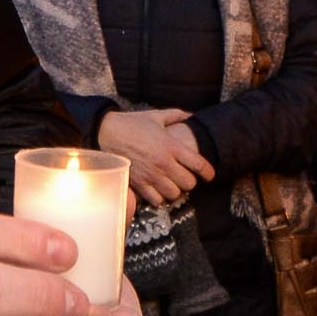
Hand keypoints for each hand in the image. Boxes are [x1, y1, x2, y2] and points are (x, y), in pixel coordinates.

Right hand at [99, 108, 216, 205]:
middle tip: (184, 176)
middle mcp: (163, 162)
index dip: (209, 172)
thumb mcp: (156, 116)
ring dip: (175, 190)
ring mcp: (151, 175)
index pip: (199, 164)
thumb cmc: (132, 123)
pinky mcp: (138, 184)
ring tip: (170, 184)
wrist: (106, 132)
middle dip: (189, 181)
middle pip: (189, 183)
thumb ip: (176, 115)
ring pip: (174, 194)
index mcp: (171, 145)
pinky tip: (157, 190)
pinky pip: (156, 200)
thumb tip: (191, 115)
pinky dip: (159, 197)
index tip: (210, 175)